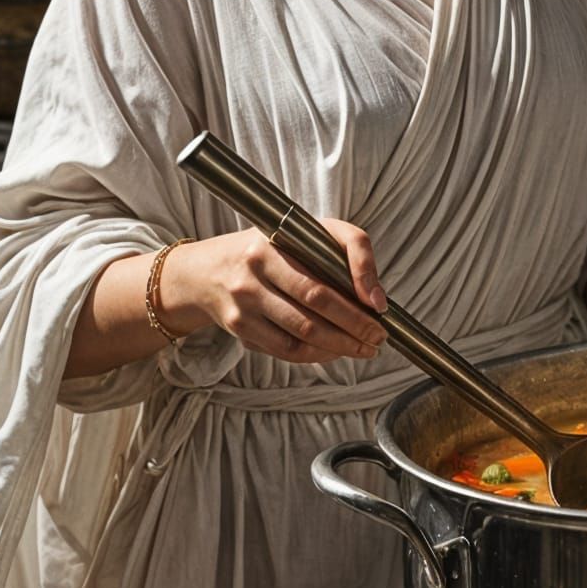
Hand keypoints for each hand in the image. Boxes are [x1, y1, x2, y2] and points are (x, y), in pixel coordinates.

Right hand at [158, 221, 389, 363]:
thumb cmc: (270, 250)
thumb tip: (376, 298)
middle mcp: (255, 269)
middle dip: (355, 326)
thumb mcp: (304, 232)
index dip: (356, 290)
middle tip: (378, 337)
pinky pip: (286, 349)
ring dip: (340, 346)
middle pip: (316, 304)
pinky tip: (334, 351)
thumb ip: (347, 251)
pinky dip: (316, 355)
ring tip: (363, 348)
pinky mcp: (239, 327)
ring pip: (302, 333)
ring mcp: (244, 301)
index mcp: (274, 241)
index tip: (380, 308)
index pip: (324, 267)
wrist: (205, 272)